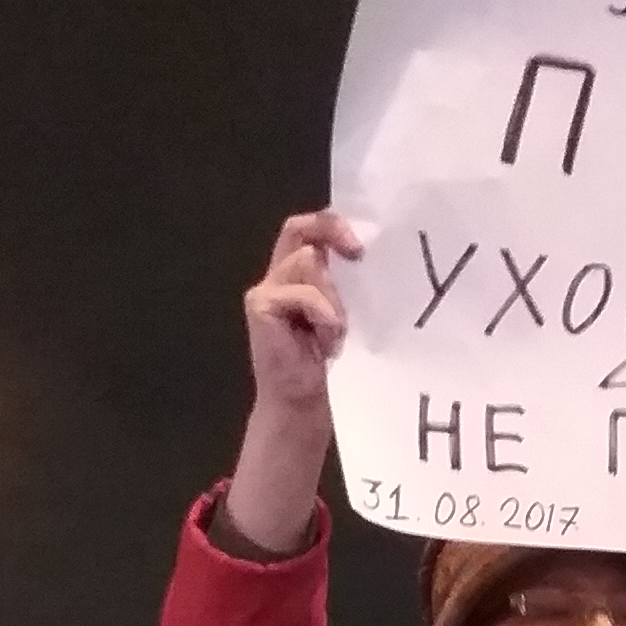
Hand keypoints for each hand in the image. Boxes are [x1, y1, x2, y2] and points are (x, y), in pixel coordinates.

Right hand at [246, 210, 361, 414]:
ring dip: (332, 298)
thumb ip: (344, 282)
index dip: (333, 225)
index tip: (361, 248)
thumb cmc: (325, 361)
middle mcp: (278, 274)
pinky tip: (325, 341)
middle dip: (332, 233)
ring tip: (334, 332)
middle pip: (298, 229)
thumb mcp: (342, 312)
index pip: (309, 230)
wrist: (301, 401)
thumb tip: (365, 253)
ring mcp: (266, 289)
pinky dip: (323, 314)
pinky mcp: (260, 304)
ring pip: (308, 264)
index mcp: (299, 273)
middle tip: (358, 255)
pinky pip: (304, 293)